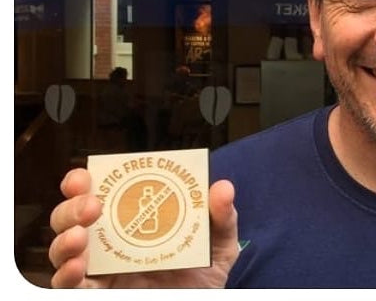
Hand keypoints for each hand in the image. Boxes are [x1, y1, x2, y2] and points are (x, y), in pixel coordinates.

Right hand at [49, 168, 239, 287]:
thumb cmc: (206, 274)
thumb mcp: (219, 243)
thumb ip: (221, 217)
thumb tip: (223, 188)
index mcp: (131, 221)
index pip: (96, 195)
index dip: (81, 183)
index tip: (85, 176)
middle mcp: (109, 243)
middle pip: (71, 219)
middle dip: (71, 207)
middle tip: (91, 205)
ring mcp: (100, 271)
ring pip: (62, 251)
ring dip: (63, 240)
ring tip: (80, 235)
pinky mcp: (99, 293)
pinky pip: (69, 286)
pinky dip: (66, 276)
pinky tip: (78, 267)